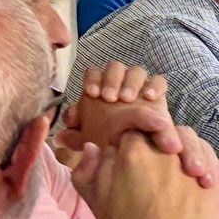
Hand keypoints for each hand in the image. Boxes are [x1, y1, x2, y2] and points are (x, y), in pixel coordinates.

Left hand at [58, 64, 216, 188]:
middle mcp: (121, 82)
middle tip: (109, 98)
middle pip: (115, 67)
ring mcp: (141, 86)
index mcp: (102, 87)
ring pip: (136, 71)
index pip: (94, 72)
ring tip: (126, 99)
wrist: (140, 150)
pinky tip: (149, 97)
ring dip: (130, 82)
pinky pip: (159, 81)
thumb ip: (77, 139)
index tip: (92, 93)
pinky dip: (154, 86)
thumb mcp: (92, 140)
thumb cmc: (113, 141)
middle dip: (111, 80)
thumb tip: (60, 138)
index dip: (93, 79)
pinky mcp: (159, 94)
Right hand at [70, 131, 218, 218]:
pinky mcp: (213, 175)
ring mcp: (191, 161)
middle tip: (153, 160)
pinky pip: (207, 152)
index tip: (128, 153)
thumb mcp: (98, 205)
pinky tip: (194, 173)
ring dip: (180, 147)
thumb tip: (95, 146)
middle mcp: (163, 151)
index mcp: (132, 152)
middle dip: (155, 138)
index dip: (128, 137)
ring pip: (186, 137)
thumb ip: (89, 172)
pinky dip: (200, 156)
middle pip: (159, 130)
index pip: (129, 127)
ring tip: (176, 169)